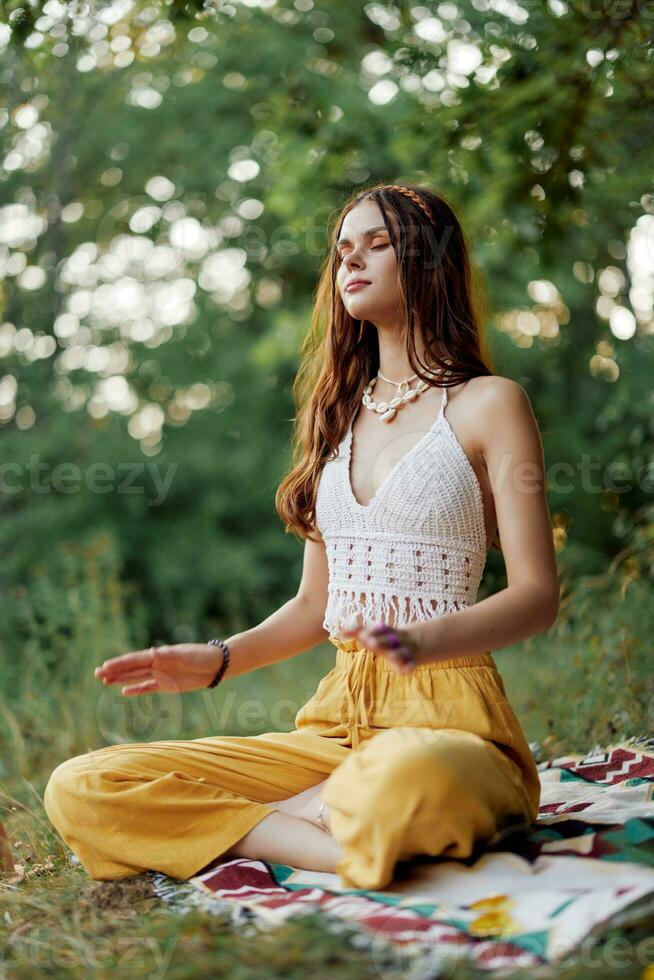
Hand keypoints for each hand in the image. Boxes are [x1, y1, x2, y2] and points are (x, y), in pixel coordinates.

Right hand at [94, 643, 223, 695]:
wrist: (216, 665)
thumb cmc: (202, 656)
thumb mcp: (186, 655)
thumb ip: (169, 655)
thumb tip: (152, 652)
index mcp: (159, 655)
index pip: (135, 660)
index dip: (119, 664)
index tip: (105, 666)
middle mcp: (157, 664)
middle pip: (131, 669)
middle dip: (114, 671)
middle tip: (96, 674)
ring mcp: (160, 675)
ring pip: (136, 678)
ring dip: (121, 680)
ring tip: (104, 682)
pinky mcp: (167, 685)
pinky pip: (147, 688)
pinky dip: (136, 690)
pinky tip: (124, 692)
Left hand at [338, 621, 423, 673]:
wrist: (417, 641)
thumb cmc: (388, 639)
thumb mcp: (376, 634)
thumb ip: (357, 631)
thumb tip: (339, 632)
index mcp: (387, 633)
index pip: (380, 630)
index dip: (372, 632)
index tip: (362, 635)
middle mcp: (396, 640)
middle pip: (389, 640)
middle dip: (381, 641)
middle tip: (370, 643)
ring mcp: (404, 650)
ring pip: (401, 652)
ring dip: (395, 654)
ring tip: (389, 656)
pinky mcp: (411, 661)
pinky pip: (411, 664)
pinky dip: (409, 667)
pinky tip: (405, 671)